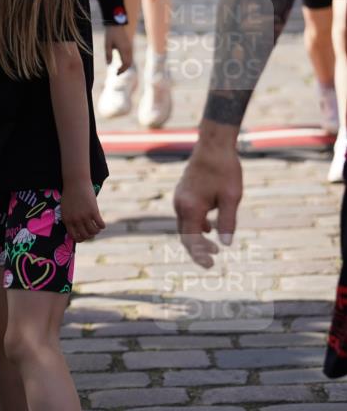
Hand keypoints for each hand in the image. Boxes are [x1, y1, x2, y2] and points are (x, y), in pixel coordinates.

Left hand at [61, 181, 104, 242]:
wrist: (75, 182)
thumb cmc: (70, 193)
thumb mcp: (66, 208)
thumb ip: (70, 217)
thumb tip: (77, 227)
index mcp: (67, 220)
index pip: (74, 236)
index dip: (81, 238)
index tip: (84, 236)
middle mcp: (75, 220)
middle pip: (85, 235)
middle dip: (90, 235)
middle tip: (93, 232)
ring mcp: (84, 216)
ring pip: (93, 231)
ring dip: (97, 231)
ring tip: (98, 228)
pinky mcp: (93, 211)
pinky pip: (100, 224)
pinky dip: (102, 226)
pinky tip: (102, 223)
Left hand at [104, 26, 131, 73]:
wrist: (117, 24)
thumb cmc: (111, 34)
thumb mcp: (107, 44)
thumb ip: (108, 54)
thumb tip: (108, 64)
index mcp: (124, 49)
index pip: (125, 63)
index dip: (122, 70)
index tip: (116, 73)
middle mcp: (129, 49)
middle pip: (129, 63)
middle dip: (124, 69)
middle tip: (117, 74)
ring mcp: (130, 47)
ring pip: (131, 60)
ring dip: (126, 66)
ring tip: (119, 69)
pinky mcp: (129, 46)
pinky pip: (130, 56)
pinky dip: (127, 61)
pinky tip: (121, 63)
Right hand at [173, 138, 241, 267]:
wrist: (214, 144)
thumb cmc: (224, 169)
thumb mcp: (232, 198)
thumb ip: (227, 222)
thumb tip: (225, 244)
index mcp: (190, 208)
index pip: (190, 240)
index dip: (199, 255)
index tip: (210, 265)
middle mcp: (180, 204)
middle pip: (184, 235)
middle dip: (197, 249)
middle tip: (212, 260)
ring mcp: (180, 197)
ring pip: (185, 224)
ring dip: (197, 237)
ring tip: (214, 245)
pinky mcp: (183, 192)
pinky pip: (187, 214)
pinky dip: (196, 224)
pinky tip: (209, 226)